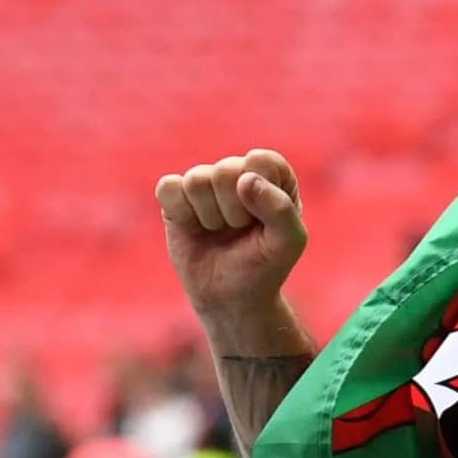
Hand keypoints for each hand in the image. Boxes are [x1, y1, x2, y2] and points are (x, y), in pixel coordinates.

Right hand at [157, 149, 307, 338]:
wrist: (231, 296)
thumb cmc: (265, 265)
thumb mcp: (289, 242)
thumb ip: (280, 208)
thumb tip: (245, 179)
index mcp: (271, 174)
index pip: (261, 161)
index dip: (260, 195)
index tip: (263, 220)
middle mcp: (237, 171)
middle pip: (225, 170)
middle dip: (234, 211)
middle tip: (239, 230)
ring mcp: (205, 181)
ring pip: (196, 180)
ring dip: (210, 216)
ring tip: (219, 230)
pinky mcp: (175, 196)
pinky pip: (169, 188)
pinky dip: (182, 213)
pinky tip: (194, 227)